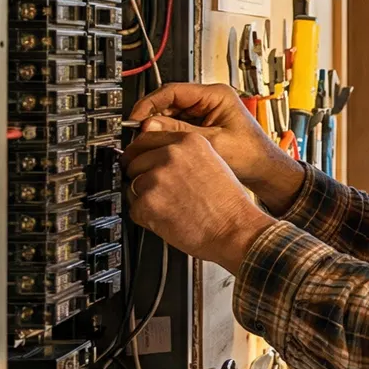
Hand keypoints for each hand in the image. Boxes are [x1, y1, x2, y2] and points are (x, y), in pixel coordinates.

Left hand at [123, 127, 275, 273]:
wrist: (235, 230)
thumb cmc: (229, 204)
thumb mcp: (213, 163)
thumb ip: (184, 155)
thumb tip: (157, 157)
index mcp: (189, 142)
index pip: (145, 139)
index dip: (140, 153)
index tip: (138, 160)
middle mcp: (171, 155)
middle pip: (134, 162)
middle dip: (141, 177)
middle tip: (162, 192)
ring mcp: (157, 178)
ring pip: (132, 186)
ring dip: (145, 198)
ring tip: (172, 207)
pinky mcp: (147, 203)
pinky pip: (134, 209)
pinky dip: (146, 217)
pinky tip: (169, 218)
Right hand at [130, 83, 305, 210]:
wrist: (264, 170)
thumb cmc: (251, 154)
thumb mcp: (213, 143)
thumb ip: (181, 132)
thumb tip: (149, 126)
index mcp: (216, 95)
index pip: (173, 91)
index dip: (149, 104)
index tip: (135, 119)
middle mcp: (209, 99)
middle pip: (168, 102)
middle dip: (151, 118)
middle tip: (138, 136)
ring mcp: (204, 111)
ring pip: (169, 114)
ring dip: (156, 127)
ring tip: (147, 143)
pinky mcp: (201, 124)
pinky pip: (175, 125)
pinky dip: (166, 134)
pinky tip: (159, 147)